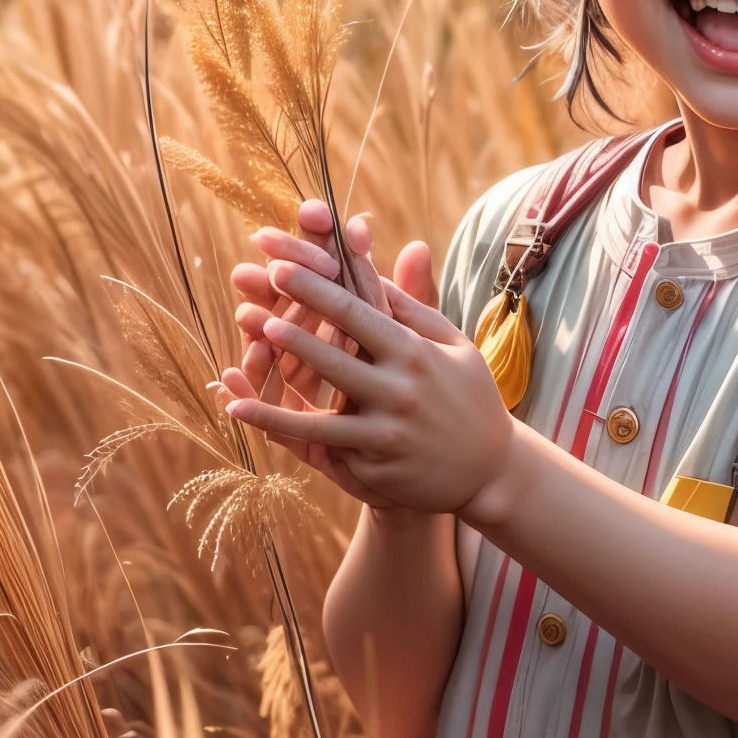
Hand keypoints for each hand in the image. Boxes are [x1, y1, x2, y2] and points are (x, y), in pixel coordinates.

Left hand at [221, 234, 514, 517]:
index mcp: (416, 353)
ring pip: (322, 409)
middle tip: (256, 305)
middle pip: (336, 357)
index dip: (318, 289)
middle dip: (294, 330)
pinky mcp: (375, 466)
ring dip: (283, 381)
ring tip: (248, 356)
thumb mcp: (454, 345)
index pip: (360, 313)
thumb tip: (374, 267)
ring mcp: (386, 433)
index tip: (283, 266)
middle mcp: (401, 391)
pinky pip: (327, 446)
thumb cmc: (471, 396)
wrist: (492, 471)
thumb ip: (412, 308)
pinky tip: (245, 412)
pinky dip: (283, 429)